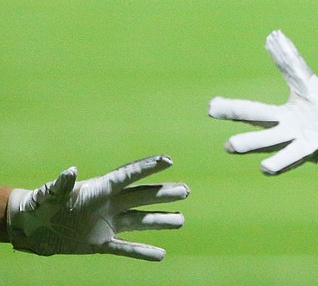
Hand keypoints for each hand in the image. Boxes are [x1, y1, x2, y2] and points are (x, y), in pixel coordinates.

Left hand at [5, 155, 186, 260]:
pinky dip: (142, 251)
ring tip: (181, 220)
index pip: (129, 176)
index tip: (168, 160)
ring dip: (160, 221)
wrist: (33, 228)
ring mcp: (109, 223)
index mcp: (100, 188)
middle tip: (185, 191)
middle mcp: (110, 204)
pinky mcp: (102, 242)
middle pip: (142, 197)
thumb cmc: (40, 205)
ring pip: (141, 221)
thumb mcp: (49, 194)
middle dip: (164, 194)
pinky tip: (160, 254)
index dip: (148, 168)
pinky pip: (126, 248)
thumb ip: (61, 184)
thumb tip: (70, 171)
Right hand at [209, 30, 317, 174]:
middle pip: (267, 139)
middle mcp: (292, 137)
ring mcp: (311, 147)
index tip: (212, 106)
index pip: (255, 113)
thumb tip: (273, 34)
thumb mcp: (307, 84)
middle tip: (229, 145)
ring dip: (279, 161)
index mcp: (283, 118)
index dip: (234, 110)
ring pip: (292, 156)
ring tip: (265, 168)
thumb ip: (289, 63)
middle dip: (249, 142)